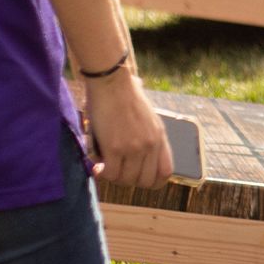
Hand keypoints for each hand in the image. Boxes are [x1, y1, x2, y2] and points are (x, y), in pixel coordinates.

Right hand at [85, 70, 172, 189]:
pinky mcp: (115, 148)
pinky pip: (111, 174)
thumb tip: (142, 152)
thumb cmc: (125, 95)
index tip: (139, 178)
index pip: (165, 172)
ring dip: (114, 177)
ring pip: (126, 180)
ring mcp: (134, 148)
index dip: (152, 181)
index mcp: (160, 137)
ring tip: (105, 166)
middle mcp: (150, 145)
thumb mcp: (148, 117)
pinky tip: (97, 167)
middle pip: (145, 180)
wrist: (112, 83)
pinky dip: (103, 174)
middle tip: (117, 170)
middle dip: (129, 180)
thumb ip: (148, 135)